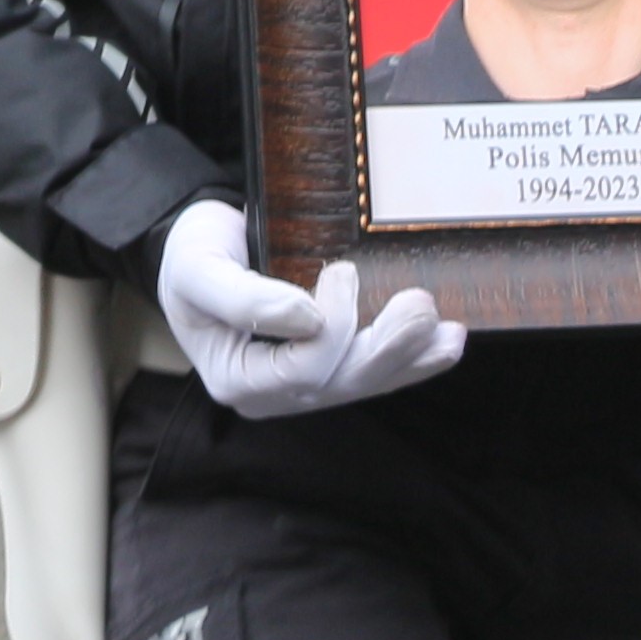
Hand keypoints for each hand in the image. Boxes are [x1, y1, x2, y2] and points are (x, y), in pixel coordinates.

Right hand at [157, 198, 462, 417]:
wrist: (199, 246)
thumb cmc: (192, 254)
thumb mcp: (198, 268)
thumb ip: (243, 298)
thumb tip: (306, 317)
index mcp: (237, 379)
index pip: (301, 371)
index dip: (333, 328)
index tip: (340, 270)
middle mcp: (275, 393)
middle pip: (343, 383)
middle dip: (389, 348)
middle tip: (421, 304)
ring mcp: (305, 383)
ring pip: (367, 382)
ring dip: (411, 357)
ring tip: (448, 330)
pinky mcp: (331, 363)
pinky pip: (377, 372)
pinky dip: (415, 360)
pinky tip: (448, 345)